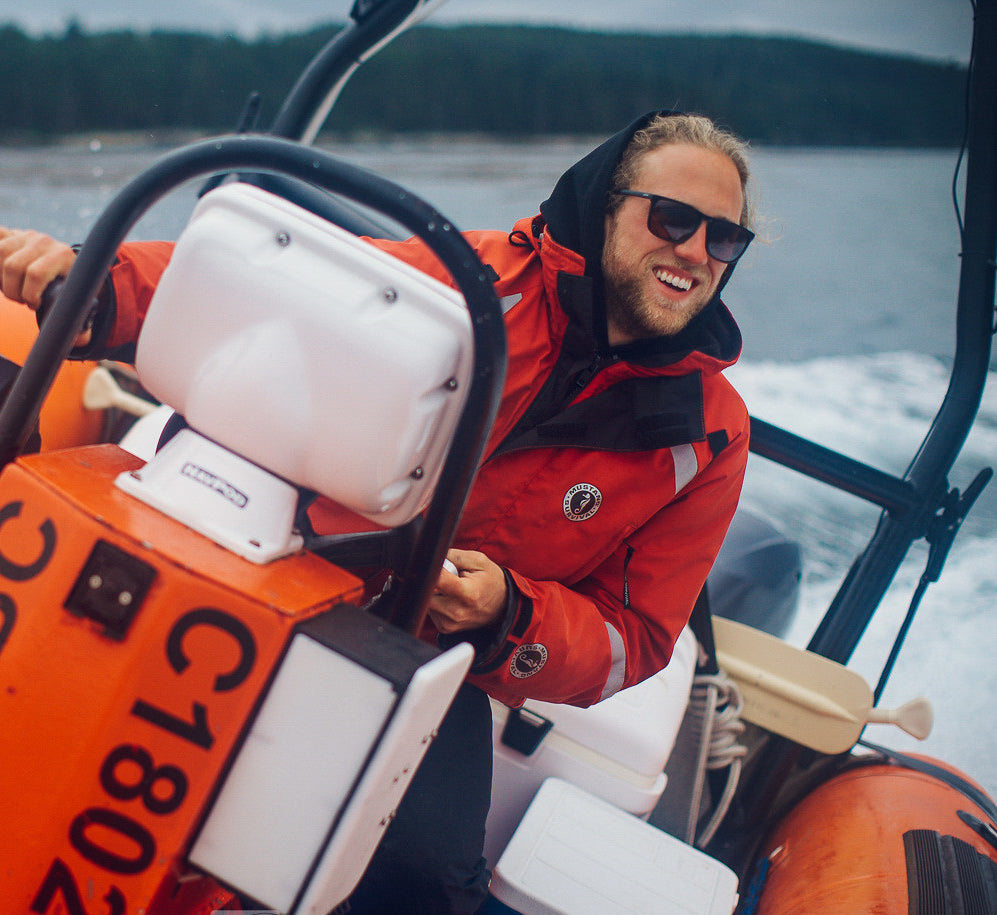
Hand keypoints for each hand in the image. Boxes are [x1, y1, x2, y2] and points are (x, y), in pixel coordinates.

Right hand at [0, 228, 90, 345]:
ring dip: (3, 279)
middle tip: (23, 300)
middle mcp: (45, 242)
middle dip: (14, 290)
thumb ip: (81, 327)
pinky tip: (4, 277)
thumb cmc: (71, 292)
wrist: (66, 266)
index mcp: (64, 256)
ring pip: (0, 256)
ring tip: (14, 289)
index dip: (29, 294)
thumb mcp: (80, 305)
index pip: (35, 274)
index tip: (34, 304)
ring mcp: (26, 236)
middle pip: (13, 266)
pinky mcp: (11, 235)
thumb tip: (78, 339)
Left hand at [428, 548, 506, 634]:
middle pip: (427, 591)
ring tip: (452, 589)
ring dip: (435, 591)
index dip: (433, 569)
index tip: (437, 565)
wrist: (502, 606)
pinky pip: (430, 610)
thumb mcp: (478, 560)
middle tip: (449, 577)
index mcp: (468, 593)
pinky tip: (451, 599)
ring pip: (427, 600)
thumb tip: (434, 558)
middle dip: (433, 580)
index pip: (438, 580)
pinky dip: (437, 601)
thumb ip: (454, 556)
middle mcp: (457, 611)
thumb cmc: (490, 580)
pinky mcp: (444, 628)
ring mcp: (450, 622)